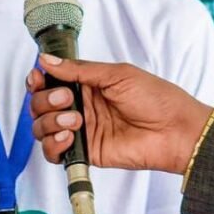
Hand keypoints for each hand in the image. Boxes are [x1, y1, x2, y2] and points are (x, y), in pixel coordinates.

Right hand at [26, 54, 212, 174]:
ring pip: (42, 128)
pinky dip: (53, 145)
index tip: (37, 78)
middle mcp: (80, 106)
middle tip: (67, 98)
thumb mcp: (117, 74)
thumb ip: (79, 70)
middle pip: (40, 105)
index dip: (38, 81)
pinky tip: (67, 137)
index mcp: (87, 85)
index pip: (49, 82)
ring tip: (74, 119)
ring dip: (49, 121)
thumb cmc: (155, 98)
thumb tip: (47, 61)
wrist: (176, 130)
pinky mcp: (85, 153)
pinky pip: (54, 152)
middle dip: (45, 100)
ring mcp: (81, 131)